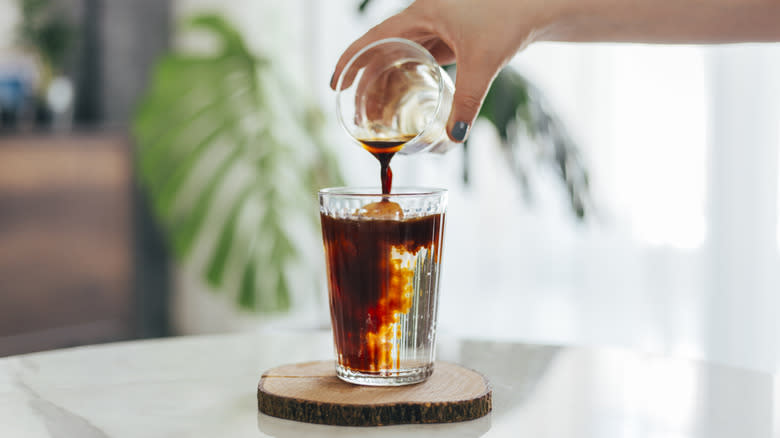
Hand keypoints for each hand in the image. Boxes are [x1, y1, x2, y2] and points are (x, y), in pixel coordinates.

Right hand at [330, 0, 557, 142]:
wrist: (538, 5)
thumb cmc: (510, 20)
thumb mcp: (483, 62)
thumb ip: (468, 100)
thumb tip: (454, 138)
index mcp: (420, 14)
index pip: (372, 39)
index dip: (349, 61)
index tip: (334, 84)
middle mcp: (422, 18)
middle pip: (382, 53)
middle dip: (366, 84)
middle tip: (358, 114)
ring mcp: (435, 28)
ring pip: (399, 58)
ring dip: (386, 84)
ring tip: (377, 114)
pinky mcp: (450, 38)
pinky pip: (418, 60)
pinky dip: (408, 79)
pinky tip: (406, 100)